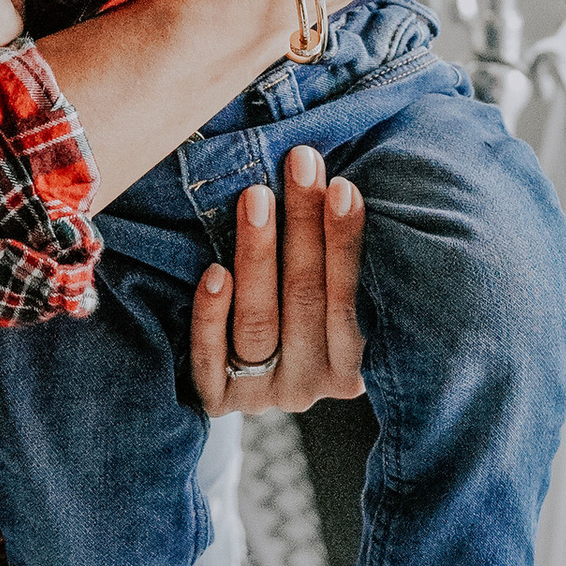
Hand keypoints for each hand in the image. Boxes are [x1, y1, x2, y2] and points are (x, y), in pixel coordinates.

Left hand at [186, 148, 366, 416]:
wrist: (246, 369)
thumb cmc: (307, 305)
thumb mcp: (335, 294)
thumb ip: (341, 261)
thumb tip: (343, 183)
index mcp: (355, 365)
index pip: (350, 301)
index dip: (345, 244)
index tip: (342, 186)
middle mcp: (311, 385)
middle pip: (305, 300)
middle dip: (303, 225)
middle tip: (299, 165)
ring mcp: (264, 395)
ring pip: (259, 324)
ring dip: (258, 255)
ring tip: (256, 197)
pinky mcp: (218, 400)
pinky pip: (211, 360)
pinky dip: (212, 316)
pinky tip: (215, 272)